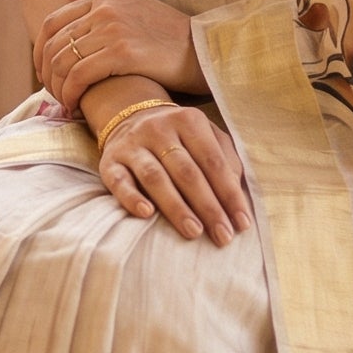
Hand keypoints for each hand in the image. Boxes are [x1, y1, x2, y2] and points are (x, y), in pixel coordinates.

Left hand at [36, 0, 203, 110]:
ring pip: (62, 62)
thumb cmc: (171, 35)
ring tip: (66, 104)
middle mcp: (104, 8)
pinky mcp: (122, 51)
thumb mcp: (133, 5)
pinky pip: (78, 75)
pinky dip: (71, 94)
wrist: (206, 49)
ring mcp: (112, 28)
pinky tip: (77, 107)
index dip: (40, 52)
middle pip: (53, 43)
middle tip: (54, 96)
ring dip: (58, 88)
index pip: (52, 23)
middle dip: (46, 74)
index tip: (45, 75)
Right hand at [97, 101, 251, 247]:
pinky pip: (119, 182)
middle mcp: (160, 130)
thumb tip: (237, 196)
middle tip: (222, 236)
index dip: (229, 194)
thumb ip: (226, 160)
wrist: (130, 117)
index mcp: (189, 121)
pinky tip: (146, 214)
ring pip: (155, 177)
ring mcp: (133, 145)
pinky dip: (132, 198)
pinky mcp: (110, 162)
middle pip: (187, 172)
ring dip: (176, 207)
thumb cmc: (179, 137)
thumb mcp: (207, 137)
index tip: (242, 223)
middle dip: (208, 207)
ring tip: (194, 231)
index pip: (213, 161)